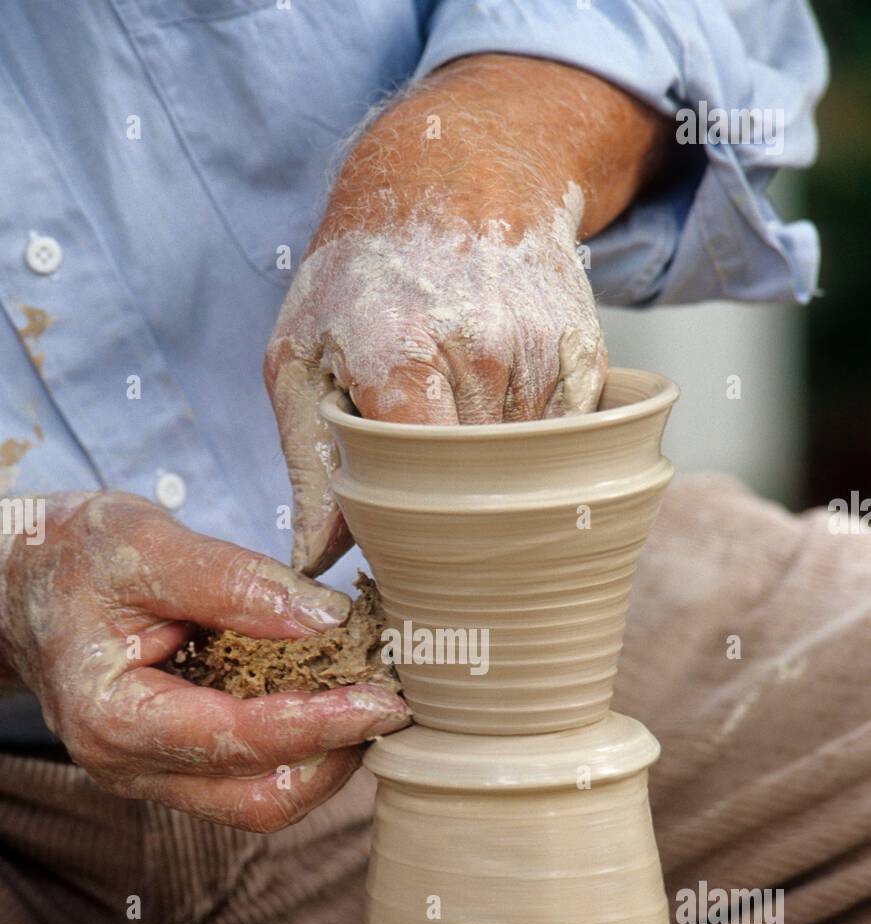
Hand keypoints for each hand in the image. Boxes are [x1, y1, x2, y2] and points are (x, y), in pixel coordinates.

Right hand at [0, 492, 408, 829]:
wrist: (19, 582)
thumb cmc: (71, 557)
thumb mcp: (144, 543)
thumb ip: (233, 582)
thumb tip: (325, 620)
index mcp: (114, 719)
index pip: (239, 743)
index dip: (321, 724)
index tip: (386, 700)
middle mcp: (130, 768)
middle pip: (260, 800)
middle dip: (334, 757)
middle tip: (390, 702)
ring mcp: (153, 775)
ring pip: (261, 801)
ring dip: (324, 758)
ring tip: (367, 696)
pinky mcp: (176, 763)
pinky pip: (250, 777)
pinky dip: (300, 745)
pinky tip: (330, 695)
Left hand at [265, 55, 668, 574]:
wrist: (452, 178)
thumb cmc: (361, 278)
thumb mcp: (301, 357)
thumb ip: (308, 464)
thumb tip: (312, 562)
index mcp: (399, 353)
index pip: (418, 485)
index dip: (408, 517)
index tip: (394, 526)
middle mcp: (480, 349)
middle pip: (473, 485)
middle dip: (446, 496)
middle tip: (418, 472)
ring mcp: (540, 350)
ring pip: (523, 470)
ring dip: (491, 468)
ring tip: (456, 414)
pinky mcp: (584, 354)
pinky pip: (564, 443)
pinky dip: (533, 444)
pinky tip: (497, 402)